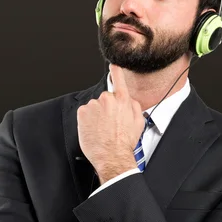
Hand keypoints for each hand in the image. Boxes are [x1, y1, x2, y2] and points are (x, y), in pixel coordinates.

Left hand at [77, 65, 144, 182]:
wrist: (112, 156)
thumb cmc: (125, 142)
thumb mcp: (139, 122)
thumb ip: (133, 106)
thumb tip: (128, 100)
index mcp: (123, 100)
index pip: (119, 79)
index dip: (116, 70)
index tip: (113, 65)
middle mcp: (108, 99)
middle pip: (105, 99)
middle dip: (106, 108)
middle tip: (109, 124)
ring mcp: (94, 105)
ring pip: (94, 107)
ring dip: (96, 115)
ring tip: (102, 130)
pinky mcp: (82, 112)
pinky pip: (85, 113)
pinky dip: (87, 120)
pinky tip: (94, 130)